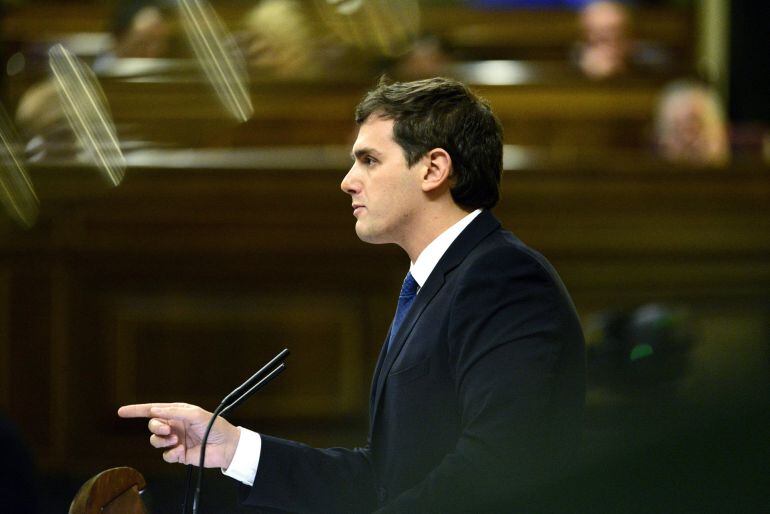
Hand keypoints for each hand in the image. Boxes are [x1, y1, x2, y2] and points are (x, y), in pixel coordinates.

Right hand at [118, 402, 239, 468]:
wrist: (226, 447)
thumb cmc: (215, 426)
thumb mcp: (195, 414)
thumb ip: (174, 411)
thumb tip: (154, 411)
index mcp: (178, 413)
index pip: (154, 410)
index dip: (137, 410)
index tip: (121, 411)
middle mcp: (175, 426)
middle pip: (152, 426)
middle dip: (156, 427)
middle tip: (167, 429)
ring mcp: (176, 441)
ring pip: (156, 441)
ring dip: (162, 441)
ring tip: (176, 440)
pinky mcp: (179, 455)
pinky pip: (165, 455)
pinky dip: (171, 453)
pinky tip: (182, 451)